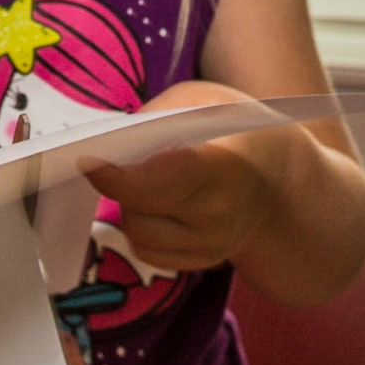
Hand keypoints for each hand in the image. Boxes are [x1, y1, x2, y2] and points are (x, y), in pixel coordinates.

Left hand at [80, 81, 295, 272]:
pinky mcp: (202, 262)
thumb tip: (107, 141)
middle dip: (117, 184)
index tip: (86, 160)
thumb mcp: (199, 102)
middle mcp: (219, 214)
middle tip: (115, 159)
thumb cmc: (231, 128)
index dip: (116, 177)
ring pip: (137, 234)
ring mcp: (213, 245)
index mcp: (221, 166)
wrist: (278, 175)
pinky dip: (140, 226)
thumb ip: (154, 118)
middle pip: (138, 211)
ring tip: (145, 178)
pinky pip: (147, 251)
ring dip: (127, 206)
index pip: (157, 183)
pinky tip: (156, 203)